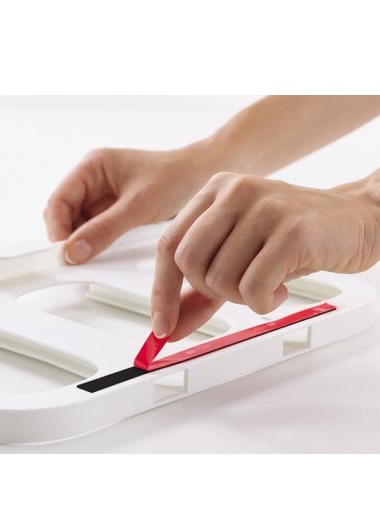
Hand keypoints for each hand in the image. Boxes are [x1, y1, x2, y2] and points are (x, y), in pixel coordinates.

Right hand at [44, 143, 221, 263]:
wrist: (202, 176)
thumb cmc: (174, 178)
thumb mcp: (137, 206)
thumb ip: (103, 230)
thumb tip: (73, 252)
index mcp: (92, 167)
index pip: (58, 201)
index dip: (57, 228)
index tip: (64, 253)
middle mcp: (92, 180)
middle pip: (63, 214)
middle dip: (68, 237)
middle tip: (76, 260)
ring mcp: (102, 196)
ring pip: (77, 225)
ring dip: (82, 241)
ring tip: (93, 258)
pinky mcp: (113, 210)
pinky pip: (94, 229)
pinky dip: (96, 242)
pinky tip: (105, 252)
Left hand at [151, 169, 379, 340]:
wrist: (356, 219)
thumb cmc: (293, 236)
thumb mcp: (238, 256)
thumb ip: (199, 291)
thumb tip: (168, 326)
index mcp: (214, 191)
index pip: (168, 245)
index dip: (161, 291)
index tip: (161, 325)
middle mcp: (234, 192)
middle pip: (188, 262)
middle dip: (209, 290)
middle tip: (238, 288)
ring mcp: (263, 208)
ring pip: (219, 278)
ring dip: (242, 298)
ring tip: (266, 283)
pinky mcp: (291, 230)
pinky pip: (253, 288)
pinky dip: (263, 303)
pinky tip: (280, 288)